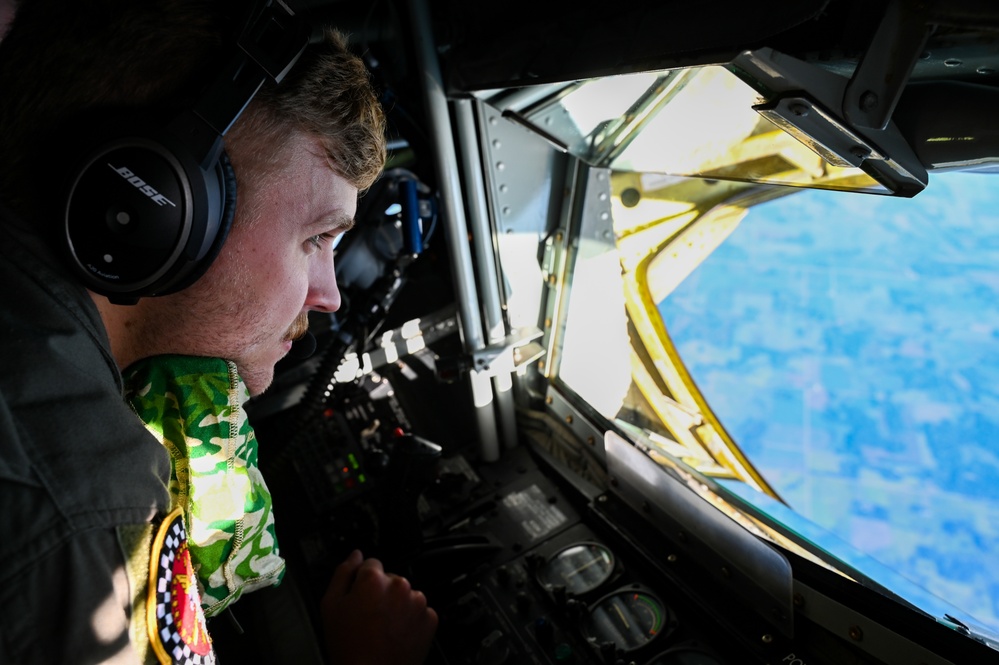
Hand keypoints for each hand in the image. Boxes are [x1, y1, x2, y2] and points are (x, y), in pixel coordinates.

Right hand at [321, 550, 438, 664]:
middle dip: (380, 593)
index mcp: (374, 579)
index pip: (371, 564)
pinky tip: (396, 633)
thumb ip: (342, 573)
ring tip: (382, 627)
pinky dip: (410, 618)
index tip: (360, 596)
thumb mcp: (331, 606)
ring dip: (396, 605)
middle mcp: (400, 586)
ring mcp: (417, 602)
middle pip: (389, 579)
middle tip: (368, 616)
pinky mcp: (430, 618)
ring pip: (405, 594)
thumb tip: (354, 556)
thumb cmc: (350, 647)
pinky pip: (419, 610)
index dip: (362, 581)